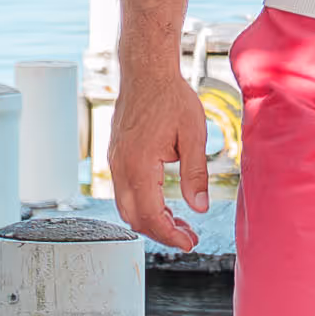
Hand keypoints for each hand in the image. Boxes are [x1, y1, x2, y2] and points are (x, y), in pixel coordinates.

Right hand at [107, 67, 211, 251]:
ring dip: (152, 220)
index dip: (170, 235)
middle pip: (135, 218)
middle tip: (188, 236)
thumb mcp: (193, 135)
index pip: (151, 216)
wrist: (146, 72)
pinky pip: (124, 191)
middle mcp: (121, 167)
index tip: (189, 243)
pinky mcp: (116, 157)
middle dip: (161, 232)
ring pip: (127, 207)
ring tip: (180, 222)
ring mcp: (115, 162)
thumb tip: (199, 207)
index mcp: (139, 165)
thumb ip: (196, 173)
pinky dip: (143, 204)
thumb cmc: (170, 97)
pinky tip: (164, 203)